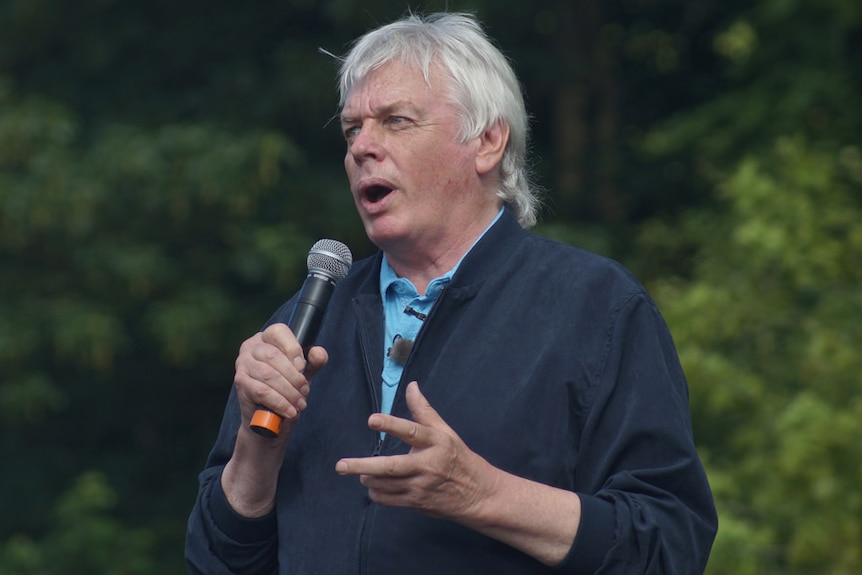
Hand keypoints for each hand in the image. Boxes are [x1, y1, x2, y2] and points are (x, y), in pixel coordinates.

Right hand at [233, 323, 327, 433]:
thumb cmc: (286, 388)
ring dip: (288, 392)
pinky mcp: (240, 382)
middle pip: (274, 356)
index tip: (303, 368)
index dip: (293, 349)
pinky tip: (289, 410)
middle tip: (304, 391)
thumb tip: (318, 352)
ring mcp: (242, 364)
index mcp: (266, 338)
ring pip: (269, 375)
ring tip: (299, 403)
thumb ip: (314, 361)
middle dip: (294, 377)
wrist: (268, 417)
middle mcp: (251, 347)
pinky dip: (279, 402)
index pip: (278, 332)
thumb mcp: (303, 373)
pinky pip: (262, 391)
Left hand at [335, 381, 495, 521]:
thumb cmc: (459, 458)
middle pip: (391, 467)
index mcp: (436, 443)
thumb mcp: (446, 431)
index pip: (412, 431)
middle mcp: (428, 465)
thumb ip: (424, 410)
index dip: (391, 425)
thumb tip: (411, 386)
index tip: (371, 420)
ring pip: (387, 485)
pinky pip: (390, 500)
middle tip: (341, 465)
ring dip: (368, 478)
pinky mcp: (418, 502)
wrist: (478, 494)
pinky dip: (377, 494)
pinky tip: (372, 487)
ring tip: (359, 472)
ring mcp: (421, 486)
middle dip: (364, 466)